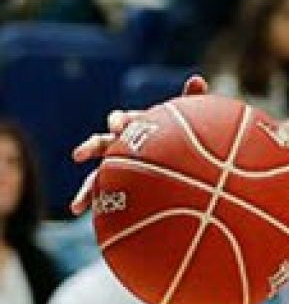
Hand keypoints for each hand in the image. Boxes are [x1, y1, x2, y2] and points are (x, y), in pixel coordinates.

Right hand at [69, 75, 208, 214]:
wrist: (183, 162)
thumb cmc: (184, 136)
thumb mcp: (188, 120)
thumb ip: (191, 100)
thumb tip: (197, 78)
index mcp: (137, 127)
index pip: (124, 120)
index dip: (120, 121)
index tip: (119, 126)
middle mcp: (122, 147)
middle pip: (102, 144)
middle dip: (91, 148)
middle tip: (80, 155)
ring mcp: (118, 169)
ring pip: (97, 178)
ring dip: (86, 191)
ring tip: (77, 206)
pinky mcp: (120, 189)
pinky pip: (108, 200)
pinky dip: (101, 211)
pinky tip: (97, 225)